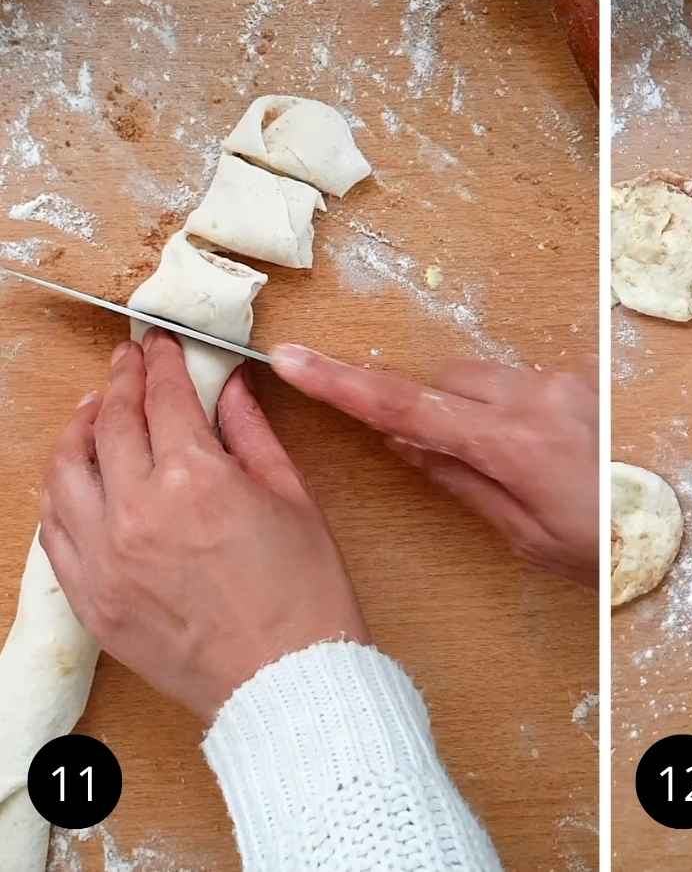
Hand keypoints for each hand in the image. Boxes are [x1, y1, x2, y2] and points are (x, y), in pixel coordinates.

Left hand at [39, 329, 367, 720]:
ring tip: (94, 411)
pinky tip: (76, 480)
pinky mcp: (92, 597)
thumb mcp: (293, 499)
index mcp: (196, 479)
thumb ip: (253, 436)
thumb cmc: (304, 595)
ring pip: (66, 472)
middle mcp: (138, 510)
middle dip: (122, 381)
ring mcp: (105, 556)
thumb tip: (233, 390)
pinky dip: (60, 495)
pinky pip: (53, 532)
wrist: (286, 680)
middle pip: (113, 423)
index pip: (165, 398)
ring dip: (79, 430)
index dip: (163, 363)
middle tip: (129, 361)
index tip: (162, 344)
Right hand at [270, 345, 598, 586]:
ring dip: (476, 412)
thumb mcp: (523, 534)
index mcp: (512, 443)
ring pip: (482, 379)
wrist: (674, 524)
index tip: (293, 359)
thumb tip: (402, 439)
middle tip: (455, 462)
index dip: (343, 384)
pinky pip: (522, 382)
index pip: (406, 406)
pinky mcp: (585, 378)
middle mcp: (537, 397)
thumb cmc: (600, 547)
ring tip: (516, 464)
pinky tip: (545, 450)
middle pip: (444, 382)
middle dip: (433, 411)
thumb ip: (457, 478)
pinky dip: (512, 409)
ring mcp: (566, 382)